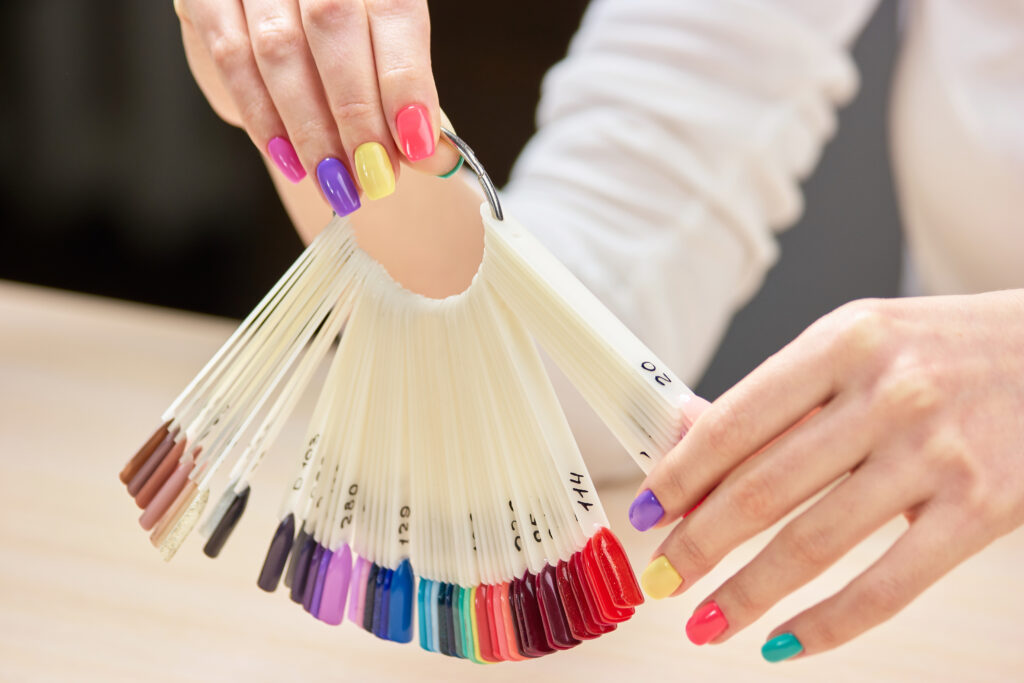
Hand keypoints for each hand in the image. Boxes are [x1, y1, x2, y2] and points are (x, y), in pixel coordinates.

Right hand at [174, 0, 459, 214]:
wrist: (280, 2)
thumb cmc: (345, 34)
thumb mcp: (386, 53)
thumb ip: (412, 100)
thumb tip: (439, 156)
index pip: (395, 10)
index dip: (405, 79)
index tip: (416, 145)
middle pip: (334, 25)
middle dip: (357, 113)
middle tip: (374, 177)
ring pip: (279, 47)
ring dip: (309, 128)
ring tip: (335, 181)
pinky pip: (230, 57)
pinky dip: (262, 116)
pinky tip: (289, 158)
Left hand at [629, 291, 1023, 660]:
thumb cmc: (945, 349)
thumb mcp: (857, 343)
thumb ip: (782, 395)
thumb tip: (689, 442)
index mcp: (841, 343)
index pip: (735, 422)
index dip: (679, 477)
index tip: (645, 512)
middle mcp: (884, 394)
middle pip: (762, 489)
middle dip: (697, 545)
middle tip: (661, 579)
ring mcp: (934, 453)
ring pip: (813, 543)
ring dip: (746, 594)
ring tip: (705, 623)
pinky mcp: (981, 509)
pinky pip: (887, 585)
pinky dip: (828, 624)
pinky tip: (784, 643)